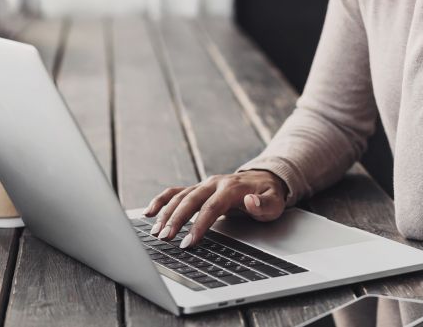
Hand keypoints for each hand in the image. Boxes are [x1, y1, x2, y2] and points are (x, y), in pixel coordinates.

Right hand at [143, 169, 287, 247]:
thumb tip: (251, 201)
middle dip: (176, 219)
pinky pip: (175, 192)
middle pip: (191, 200)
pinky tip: (148, 213)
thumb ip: (264, 204)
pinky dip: (161, 200)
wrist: (264, 179)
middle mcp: (214, 183)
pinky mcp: (197, 189)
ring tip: (155, 232)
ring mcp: (204, 185)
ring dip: (165, 213)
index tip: (189, 242)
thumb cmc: (268, 195)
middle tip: (165, 238)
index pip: (212, 207)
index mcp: (231, 188)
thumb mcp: (275, 202)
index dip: (199, 225)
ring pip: (180, 196)